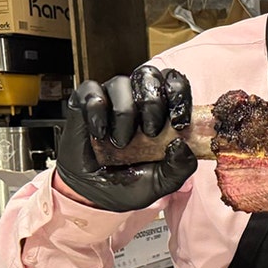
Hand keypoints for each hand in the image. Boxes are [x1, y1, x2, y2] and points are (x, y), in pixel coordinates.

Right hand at [55, 65, 195, 211]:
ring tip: (121, 142)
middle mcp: (137, 97)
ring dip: (125, 113)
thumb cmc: (130, 182)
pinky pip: (91, 91)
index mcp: (163, 109)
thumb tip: (183, 146)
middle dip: (153, 103)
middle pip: (149, 74)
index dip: (180, 95)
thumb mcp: (162, 181)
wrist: (94, 192)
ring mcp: (110, 98)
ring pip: (121, 83)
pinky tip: (99, 133)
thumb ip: (180, 167)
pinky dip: (96, 111)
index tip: (179, 122)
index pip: (175, 81)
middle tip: (150, 133)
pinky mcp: (83, 102)